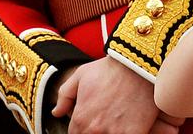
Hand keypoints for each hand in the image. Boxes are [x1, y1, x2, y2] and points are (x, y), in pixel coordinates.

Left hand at [51, 57, 183, 133]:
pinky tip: (126, 124)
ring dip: (108, 132)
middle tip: (102, 118)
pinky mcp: (134, 133)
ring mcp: (115, 133)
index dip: (80, 127)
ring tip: (114, 120)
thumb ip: (64, 96)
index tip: (88, 119)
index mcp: (81, 118)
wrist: (136, 66)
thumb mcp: (80, 75)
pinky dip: (124, 133)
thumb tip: (56, 113)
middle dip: (92, 130)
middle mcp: (95, 129)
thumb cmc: (107, 69)